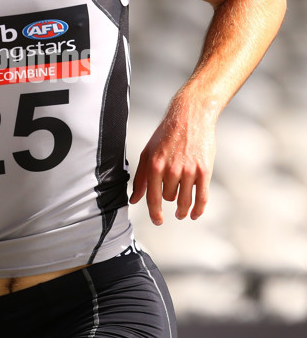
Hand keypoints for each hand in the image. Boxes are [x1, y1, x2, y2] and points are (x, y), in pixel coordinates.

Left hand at [129, 102, 215, 225]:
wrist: (190, 117)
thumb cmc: (166, 134)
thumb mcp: (148, 153)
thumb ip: (141, 178)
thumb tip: (134, 200)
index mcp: (155, 166)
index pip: (153, 198)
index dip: (155, 213)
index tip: (158, 221)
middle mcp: (171, 170)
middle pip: (169, 197)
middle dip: (169, 198)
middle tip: (172, 193)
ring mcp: (189, 171)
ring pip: (184, 201)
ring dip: (183, 210)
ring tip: (182, 213)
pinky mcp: (204, 171)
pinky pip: (202, 197)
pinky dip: (198, 209)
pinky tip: (195, 214)